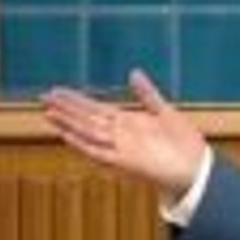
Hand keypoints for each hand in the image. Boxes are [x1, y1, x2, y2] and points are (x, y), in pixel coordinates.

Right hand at [41, 69, 206, 200]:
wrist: (196, 167)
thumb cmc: (183, 141)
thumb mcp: (164, 112)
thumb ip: (147, 94)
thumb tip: (133, 72)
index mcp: (128, 121)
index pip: (95, 108)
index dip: (76, 100)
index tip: (58, 90)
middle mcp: (120, 134)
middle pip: (87, 118)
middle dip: (66, 108)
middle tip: (43, 97)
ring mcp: (121, 147)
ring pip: (88, 133)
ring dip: (69, 123)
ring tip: (49, 112)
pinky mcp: (125, 161)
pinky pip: (99, 152)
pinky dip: (83, 144)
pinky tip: (68, 135)